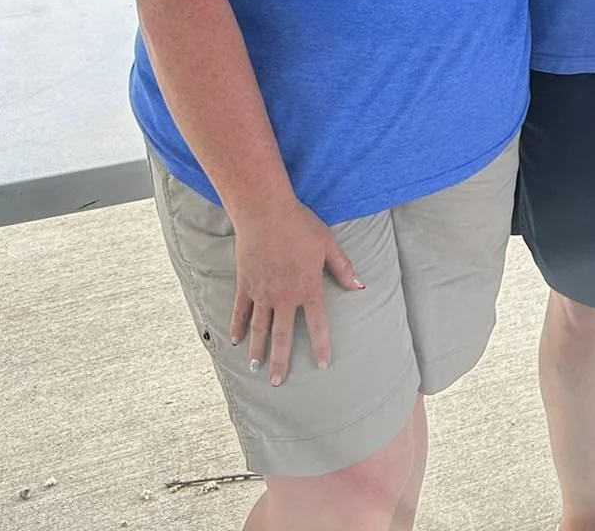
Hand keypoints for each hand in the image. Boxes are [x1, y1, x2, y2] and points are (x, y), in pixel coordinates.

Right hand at [228, 198, 362, 386]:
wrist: (266, 212)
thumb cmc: (301, 225)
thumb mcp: (328, 244)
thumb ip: (343, 268)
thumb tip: (359, 286)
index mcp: (308, 288)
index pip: (318, 325)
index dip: (321, 346)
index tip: (322, 365)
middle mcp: (284, 296)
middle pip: (283, 335)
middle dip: (281, 361)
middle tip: (277, 382)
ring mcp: (262, 292)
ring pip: (259, 328)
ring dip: (257, 350)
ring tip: (256, 368)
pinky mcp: (245, 284)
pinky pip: (240, 310)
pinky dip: (237, 325)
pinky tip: (235, 340)